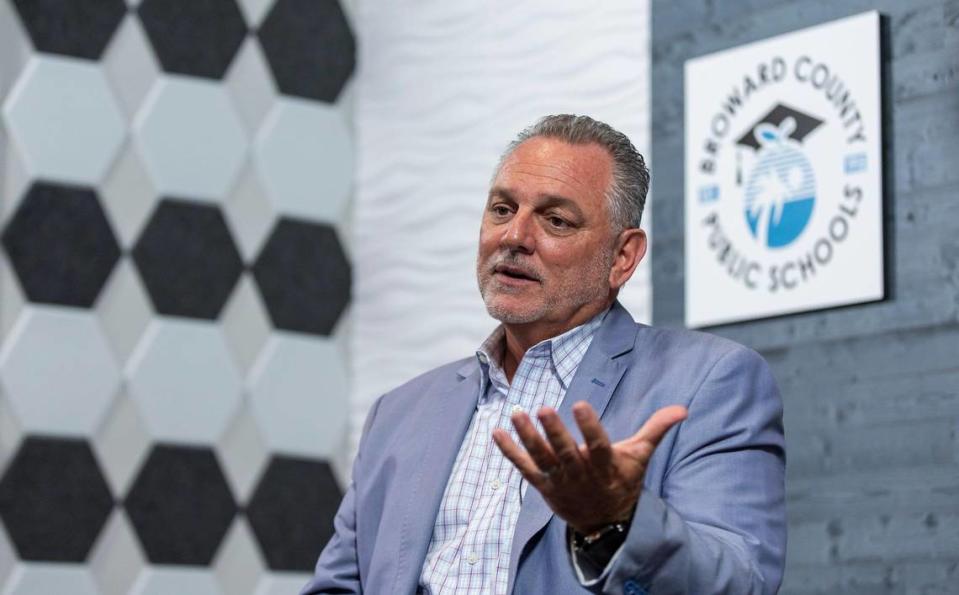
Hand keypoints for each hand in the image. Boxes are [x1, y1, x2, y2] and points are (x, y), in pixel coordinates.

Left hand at [492, 401, 687, 533]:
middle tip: (543, 409)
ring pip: (542, 458)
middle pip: (566, 452)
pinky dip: (510, 452)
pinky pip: (524, 468)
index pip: (598, 443)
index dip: (589, 426)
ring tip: (517, 414)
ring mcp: (560, 481)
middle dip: (554, 432)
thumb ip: (656, 429)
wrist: (606, 522)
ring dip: (527, 438)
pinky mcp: (544, 485)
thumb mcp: (640, 456)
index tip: (581, 404)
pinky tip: (497, 432)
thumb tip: (682, 409)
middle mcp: (580, 473)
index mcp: (605, 464)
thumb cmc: (623, 481)